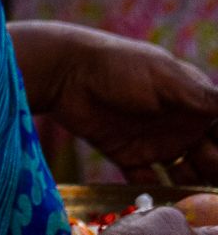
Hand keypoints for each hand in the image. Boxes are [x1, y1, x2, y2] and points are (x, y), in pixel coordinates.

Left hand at [14, 20, 217, 179]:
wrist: (63, 71)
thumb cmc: (119, 66)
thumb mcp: (166, 78)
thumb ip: (205, 98)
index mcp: (193, 102)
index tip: (217, 158)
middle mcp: (178, 124)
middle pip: (210, 159)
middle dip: (214, 171)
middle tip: (209, 180)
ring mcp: (154, 141)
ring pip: (185, 174)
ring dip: (192, 187)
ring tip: (195, 198)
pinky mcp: (127, 154)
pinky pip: (148, 181)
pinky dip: (157, 192)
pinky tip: (163, 199)